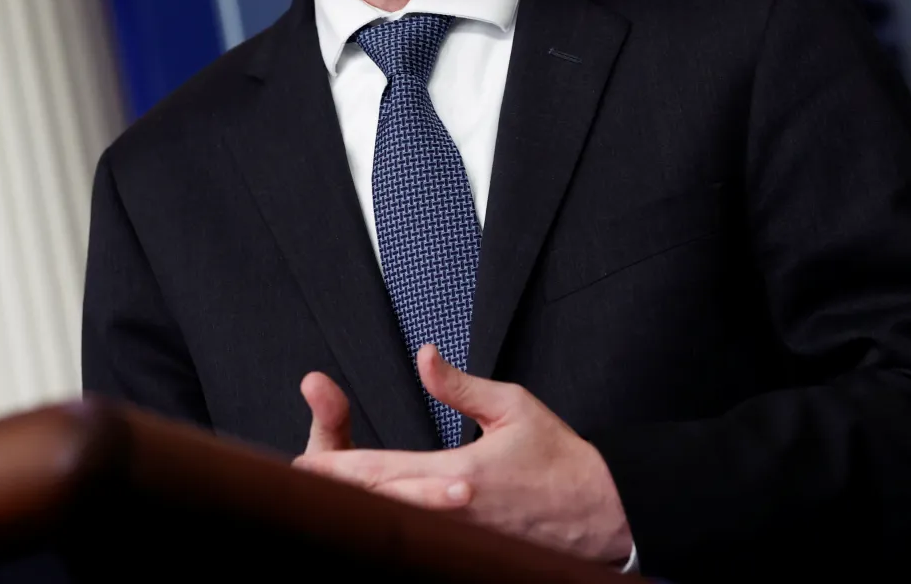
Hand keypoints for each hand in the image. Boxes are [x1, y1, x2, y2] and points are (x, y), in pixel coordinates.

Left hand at [293, 345, 633, 563]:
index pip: (383, 471)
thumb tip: (424, 356)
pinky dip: (397, 530)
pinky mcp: (473, 552)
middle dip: (337, 493)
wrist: (608, 514)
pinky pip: (424, 543)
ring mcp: (462, 540)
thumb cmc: (563, 461)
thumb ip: (460, 386)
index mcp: (461, 475)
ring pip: (397, 528)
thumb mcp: (515, 408)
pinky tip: (377, 520)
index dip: (337, 468)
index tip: (304, 462)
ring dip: (362, 511)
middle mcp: (455, 513)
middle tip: (302, 480)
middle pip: (379, 506)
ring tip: (326, 498)